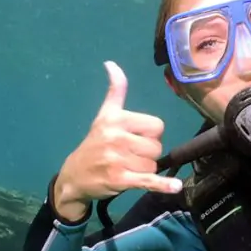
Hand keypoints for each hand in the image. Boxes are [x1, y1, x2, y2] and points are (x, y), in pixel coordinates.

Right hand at [55, 62, 180, 215]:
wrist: (74, 176)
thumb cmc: (95, 144)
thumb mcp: (104, 115)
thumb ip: (115, 91)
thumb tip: (111, 63)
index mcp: (116, 119)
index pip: (157, 126)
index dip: (151, 135)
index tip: (136, 139)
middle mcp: (116, 137)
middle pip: (156, 147)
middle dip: (147, 154)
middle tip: (129, 157)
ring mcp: (117, 159)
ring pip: (153, 164)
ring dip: (145, 170)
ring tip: (127, 168)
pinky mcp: (119, 179)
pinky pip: (148, 180)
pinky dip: (163, 185)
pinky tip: (175, 187)